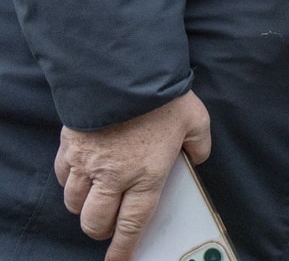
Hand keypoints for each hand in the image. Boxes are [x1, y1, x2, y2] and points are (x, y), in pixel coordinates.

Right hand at [56, 91, 211, 260]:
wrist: (124, 72)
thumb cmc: (162, 97)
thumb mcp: (196, 119)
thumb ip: (199, 144)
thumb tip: (197, 157)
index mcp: (147, 175)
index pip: (133, 224)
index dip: (123, 248)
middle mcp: (114, 177)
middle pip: (96, 222)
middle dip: (101, 231)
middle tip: (108, 225)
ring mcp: (88, 164)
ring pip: (75, 204)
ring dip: (83, 208)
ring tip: (95, 200)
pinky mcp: (69, 149)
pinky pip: (62, 178)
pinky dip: (69, 184)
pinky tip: (80, 176)